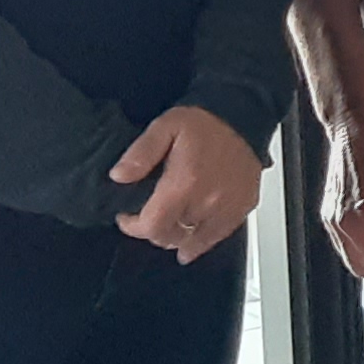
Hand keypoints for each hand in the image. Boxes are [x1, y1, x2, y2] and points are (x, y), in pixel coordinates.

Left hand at [112, 102, 262, 260]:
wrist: (245, 117)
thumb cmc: (206, 122)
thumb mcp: (165, 127)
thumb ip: (140, 153)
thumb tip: (119, 176)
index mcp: (185, 183)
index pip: (152, 226)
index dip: (133, 227)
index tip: (127, 218)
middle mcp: (208, 201)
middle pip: (171, 237)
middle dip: (153, 231)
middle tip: (148, 218)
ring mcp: (228, 208)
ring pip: (193, 241)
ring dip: (176, 237)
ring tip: (168, 229)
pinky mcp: (243, 208)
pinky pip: (218, 237)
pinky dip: (201, 243)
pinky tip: (190, 246)